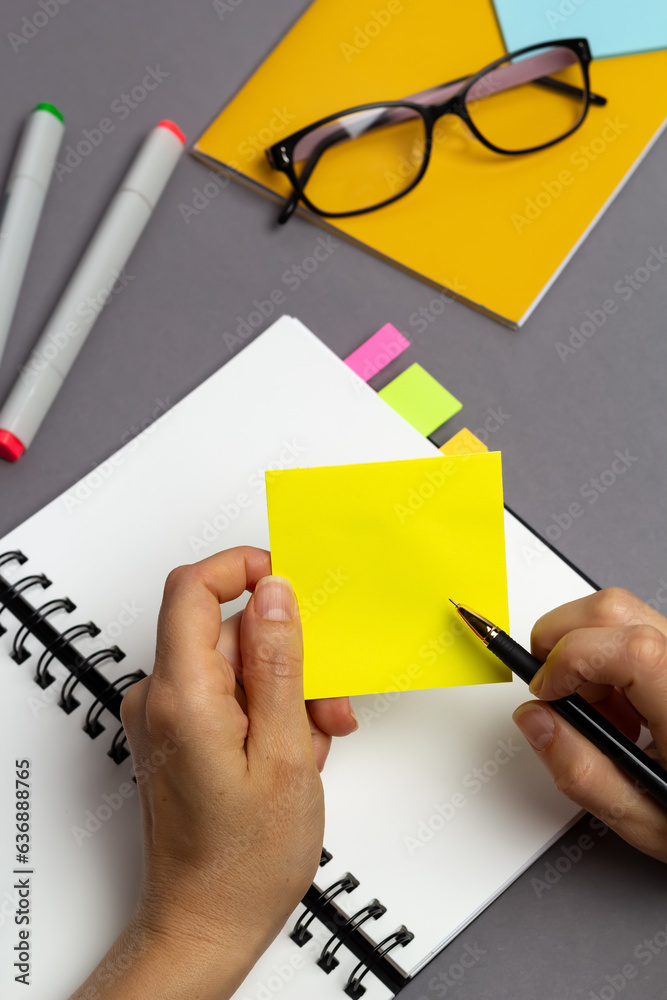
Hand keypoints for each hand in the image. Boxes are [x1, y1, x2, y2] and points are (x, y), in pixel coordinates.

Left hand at [69, 546, 356, 999]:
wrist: (207, 923)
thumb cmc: (243, 861)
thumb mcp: (285, 754)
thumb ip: (279, 663)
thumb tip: (275, 595)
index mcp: (182, 697)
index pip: (192, 588)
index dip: (241, 569)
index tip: (284, 579)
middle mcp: (160, 699)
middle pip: (227, 631)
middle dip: (288, 656)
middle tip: (327, 702)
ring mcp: (165, 717)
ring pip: (234, 665)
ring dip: (284, 691)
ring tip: (313, 743)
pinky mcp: (175, 733)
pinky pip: (226, 693)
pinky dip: (265, 711)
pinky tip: (291, 751)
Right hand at [512, 587, 666, 862]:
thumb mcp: (646, 820)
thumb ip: (584, 772)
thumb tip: (536, 720)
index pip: (626, 648)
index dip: (568, 660)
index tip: (546, 692)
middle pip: (613, 610)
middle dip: (560, 638)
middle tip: (550, 686)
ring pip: (622, 614)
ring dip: (586, 651)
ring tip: (599, 712)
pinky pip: (638, 631)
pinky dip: (609, 659)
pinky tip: (622, 709)